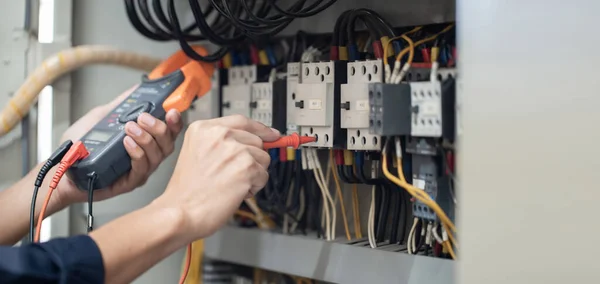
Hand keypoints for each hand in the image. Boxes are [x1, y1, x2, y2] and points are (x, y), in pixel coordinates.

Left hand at [54, 86, 183, 206]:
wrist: (61, 165)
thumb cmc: (80, 145)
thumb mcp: (102, 117)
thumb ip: (121, 105)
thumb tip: (137, 88)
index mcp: (145, 141)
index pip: (169, 132)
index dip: (174, 122)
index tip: (172, 110)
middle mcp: (146, 157)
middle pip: (168, 144)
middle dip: (160, 128)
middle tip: (144, 117)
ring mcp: (139, 171)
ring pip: (157, 156)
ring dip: (146, 139)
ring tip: (130, 128)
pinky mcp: (129, 183)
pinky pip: (141, 169)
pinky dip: (137, 154)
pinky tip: (127, 143)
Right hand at [153, 115, 279, 239]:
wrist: (180, 212)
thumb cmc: (187, 191)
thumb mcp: (197, 153)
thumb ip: (223, 142)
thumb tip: (259, 140)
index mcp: (203, 128)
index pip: (242, 121)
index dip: (260, 129)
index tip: (271, 134)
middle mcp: (219, 135)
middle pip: (256, 141)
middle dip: (251, 159)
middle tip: (230, 175)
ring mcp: (234, 150)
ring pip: (263, 158)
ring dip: (252, 174)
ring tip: (229, 183)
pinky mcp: (246, 167)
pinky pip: (264, 176)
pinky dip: (253, 187)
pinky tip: (234, 192)